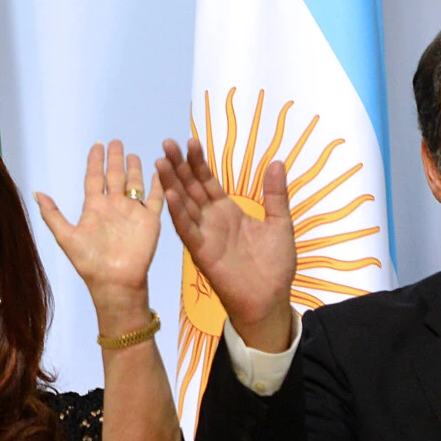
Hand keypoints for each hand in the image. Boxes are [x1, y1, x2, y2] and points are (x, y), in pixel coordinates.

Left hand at [35, 140, 162, 333]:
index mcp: (94, 208)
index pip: (94, 178)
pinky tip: (160, 170)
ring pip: (135, 184)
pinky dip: (158, 184)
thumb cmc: (90, 262)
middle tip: (116, 141)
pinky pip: (156, 197)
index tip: (97, 145)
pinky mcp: (150, 219)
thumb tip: (36, 192)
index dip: (95, 162)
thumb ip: (52, 215)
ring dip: (135, 169)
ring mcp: (132, 212)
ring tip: (133, 154)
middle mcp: (114, 206)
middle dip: (115, 159)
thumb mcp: (66, 237)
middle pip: (115, 177)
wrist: (115, 281)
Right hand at [155, 137, 299, 353]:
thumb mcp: (280, 223)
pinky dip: (178, 212)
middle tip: (166, 142)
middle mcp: (211, 220)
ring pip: (184, 204)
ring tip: (161, 162)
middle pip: (191, 187)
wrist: (270, 299)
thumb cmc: (275, 265)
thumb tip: (276, 162)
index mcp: (227, 212)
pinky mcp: (201, 252)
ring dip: (172, 184)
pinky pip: (187, 229)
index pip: (208, 181)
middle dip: (179, 166)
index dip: (198, 162)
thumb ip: (275, 194)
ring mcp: (204, 235)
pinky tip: (170, 195)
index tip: (190, 141)